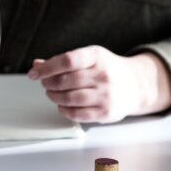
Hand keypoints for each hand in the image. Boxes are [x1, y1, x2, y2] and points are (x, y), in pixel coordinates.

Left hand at [27, 47, 170, 123]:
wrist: (137, 85)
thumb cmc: (107, 69)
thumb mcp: (89, 58)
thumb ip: (62, 61)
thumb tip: (36, 65)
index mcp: (96, 56)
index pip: (67, 61)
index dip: (46, 68)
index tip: (33, 73)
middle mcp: (103, 75)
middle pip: (65, 81)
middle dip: (48, 83)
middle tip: (45, 84)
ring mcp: (106, 94)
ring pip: (69, 98)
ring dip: (54, 97)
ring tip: (52, 93)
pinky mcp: (106, 112)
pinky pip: (77, 114)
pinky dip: (64, 110)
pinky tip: (62, 105)